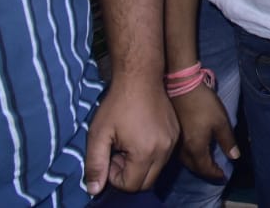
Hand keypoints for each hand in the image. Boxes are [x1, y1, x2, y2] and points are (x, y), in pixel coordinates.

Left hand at [84, 77, 178, 194]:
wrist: (141, 78)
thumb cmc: (117, 105)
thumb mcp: (98, 134)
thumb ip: (95, 165)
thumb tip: (94, 190)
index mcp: (145, 152)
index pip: (132, 185)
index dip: (115, 177)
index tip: (109, 157)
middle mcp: (164, 150)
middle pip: (146, 182)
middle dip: (129, 175)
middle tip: (118, 152)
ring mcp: (173, 141)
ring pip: (156, 169)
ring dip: (140, 165)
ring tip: (128, 143)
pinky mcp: (176, 133)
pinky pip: (164, 155)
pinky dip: (151, 154)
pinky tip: (140, 136)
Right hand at [171, 84, 238, 180]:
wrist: (182, 88)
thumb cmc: (204, 104)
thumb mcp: (221, 122)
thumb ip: (227, 141)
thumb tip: (234, 157)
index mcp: (196, 148)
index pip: (205, 168)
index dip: (215, 174)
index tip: (224, 177)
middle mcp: (184, 149)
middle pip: (195, 167)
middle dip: (207, 172)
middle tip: (217, 172)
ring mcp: (177, 142)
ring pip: (187, 161)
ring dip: (198, 165)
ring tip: (209, 164)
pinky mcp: (175, 134)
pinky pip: (183, 153)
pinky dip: (192, 157)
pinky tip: (197, 152)